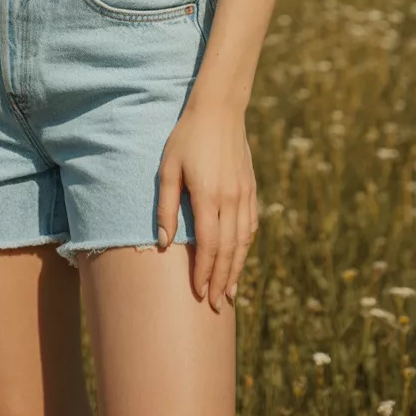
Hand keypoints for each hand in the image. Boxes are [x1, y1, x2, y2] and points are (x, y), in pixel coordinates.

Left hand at [156, 100, 257, 309]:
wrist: (219, 110)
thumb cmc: (186, 137)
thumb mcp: (168, 168)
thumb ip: (166, 207)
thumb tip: (163, 244)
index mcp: (209, 196)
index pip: (209, 245)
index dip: (204, 272)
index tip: (198, 293)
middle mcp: (231, 199)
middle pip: (229, 250)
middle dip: (221, 280)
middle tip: (215, 305)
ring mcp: (245, 194)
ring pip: (243, 241)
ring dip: (237, 269)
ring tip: (229, 293)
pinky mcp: (251, 188)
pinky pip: (251, 225)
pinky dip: (246, 247)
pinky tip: (240, 258)